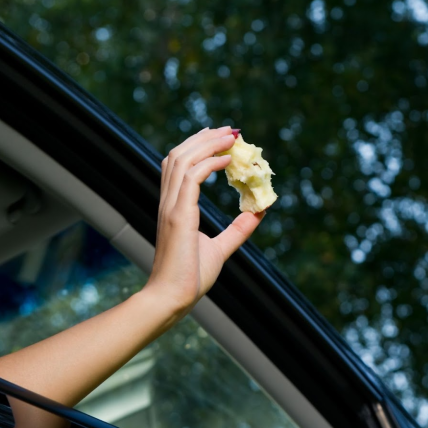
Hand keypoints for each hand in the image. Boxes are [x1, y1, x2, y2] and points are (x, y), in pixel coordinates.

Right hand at [144, 126, 263, 315]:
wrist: (174, 298)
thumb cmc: (191, 277)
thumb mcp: (221, 248)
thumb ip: (238, 229)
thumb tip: (260, 212)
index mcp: (174, 208)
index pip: (179, 166)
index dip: (198, 147)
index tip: (221, 139)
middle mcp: (168, 202)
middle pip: (179, 155)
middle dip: (204, 138)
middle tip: (229, 130)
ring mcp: (171, 207)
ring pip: (183, 160)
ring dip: (208, 144)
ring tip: (231, 137)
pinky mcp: (178, 216)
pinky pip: (192, 178)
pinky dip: (209, 163)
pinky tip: (228, 161)